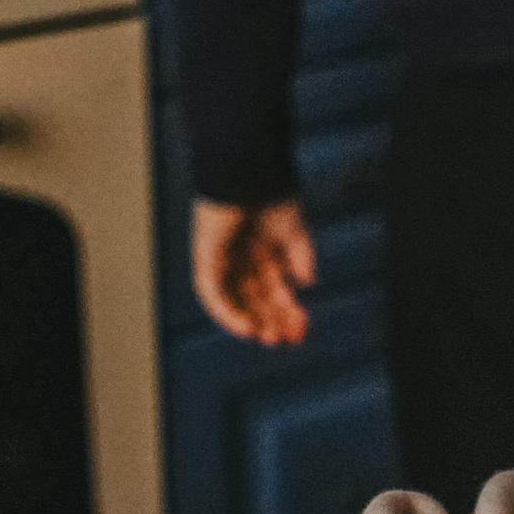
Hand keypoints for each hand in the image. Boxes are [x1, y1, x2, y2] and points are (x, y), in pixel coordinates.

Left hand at [191, 198, 315, 344]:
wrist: (249, 172)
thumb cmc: (273, 193)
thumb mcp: (296, 230)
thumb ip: (302, 257)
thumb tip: (307, 282)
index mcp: (263, 249)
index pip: (273, 287)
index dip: (287, 309)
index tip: (301, 328)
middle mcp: (241, 256)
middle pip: (255, 298)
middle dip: (272, 319)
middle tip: (286, 340)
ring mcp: (222, 258)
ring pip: (234, 299)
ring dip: (251, 321)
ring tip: (267, 337)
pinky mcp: (206, 257)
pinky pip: (213, 294)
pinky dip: (228, 312)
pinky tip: (246, 327)